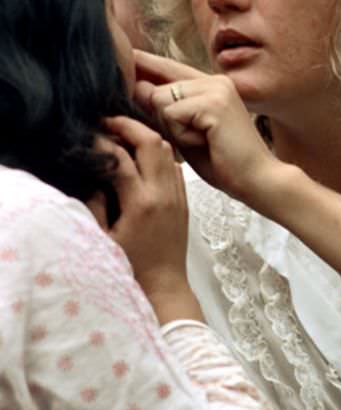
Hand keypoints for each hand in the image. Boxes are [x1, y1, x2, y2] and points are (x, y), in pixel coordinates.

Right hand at [97, 116, 189, 300]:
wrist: (164, 286)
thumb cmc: (131, 268)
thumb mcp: (103, 239)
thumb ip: (94, 205)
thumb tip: (93, 178)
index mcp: (141, 203)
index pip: (122, 157)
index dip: (102, 142)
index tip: (87, 138)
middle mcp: (163, 194)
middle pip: (151, 142)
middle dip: (128, 126)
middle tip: (107, 123)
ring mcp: (177, 195)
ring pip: (166, 149)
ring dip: (144, 136)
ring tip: (121, 135)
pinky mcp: (184, 200)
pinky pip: (174, 165)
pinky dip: (158, 153)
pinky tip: (141, 157)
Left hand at [134, 50, 280, 207]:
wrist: (258, 181)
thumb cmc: (225, 163)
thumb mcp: (187, 135)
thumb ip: (164, 113)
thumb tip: (135, 88)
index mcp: (210, 86)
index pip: (168, 68)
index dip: (144, 64)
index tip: (124, 55)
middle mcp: (214, 81)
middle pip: (157, 88)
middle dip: (163, 120)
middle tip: (196, 140)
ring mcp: (215, 88)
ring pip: (160, 99)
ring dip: (173, 128)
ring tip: (202, 141)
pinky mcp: (213, 102)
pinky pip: (172, 113)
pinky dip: (182, 134)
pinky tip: (206, 142)